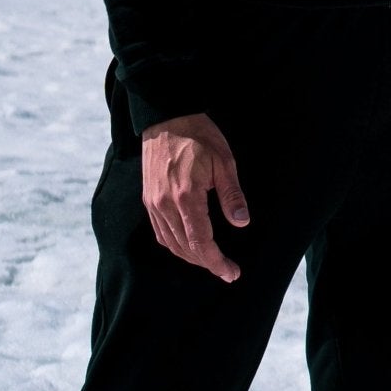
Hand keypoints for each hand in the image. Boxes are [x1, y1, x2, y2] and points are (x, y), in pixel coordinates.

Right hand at [141, 112, 250, 281]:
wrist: (167, 118)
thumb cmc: (199, 136)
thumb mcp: (224, 161)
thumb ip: (231, 195)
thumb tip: (242, 222)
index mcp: (186, 197)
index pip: (200, 242)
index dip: (217, 262)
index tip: (232, 273)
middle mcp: (165, 206)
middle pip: (185, 248)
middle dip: (207, 263)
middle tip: (227, 270)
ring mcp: (153, 204)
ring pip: (171, 244)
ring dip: (191, 257)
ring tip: (212, 262)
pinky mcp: (148, 200)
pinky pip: (160, 233)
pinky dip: (175, 245)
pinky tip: (188, 245)